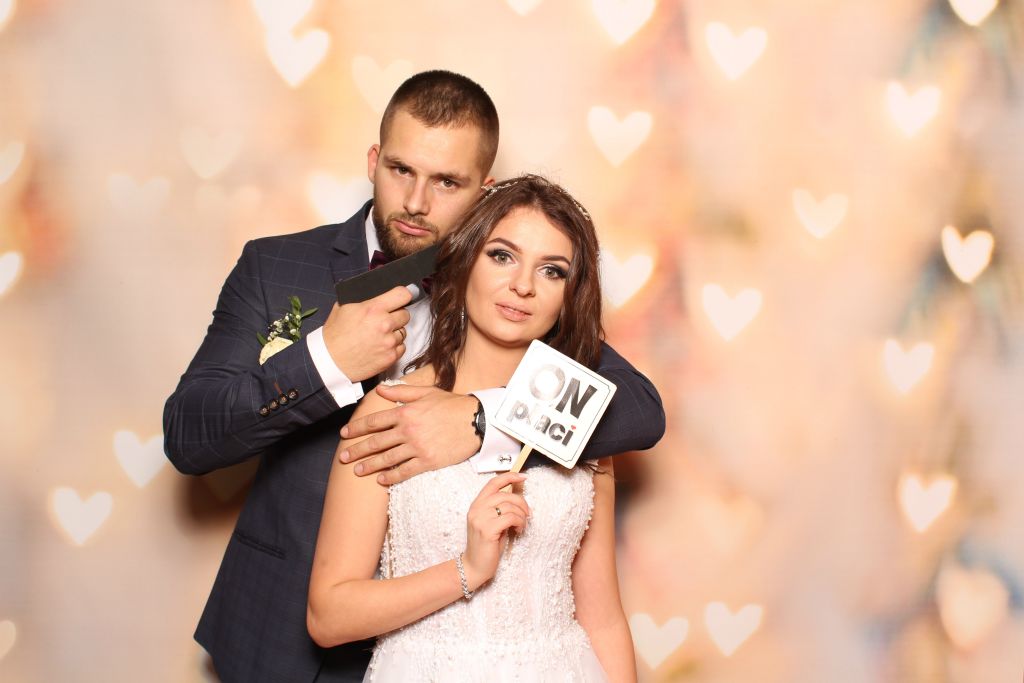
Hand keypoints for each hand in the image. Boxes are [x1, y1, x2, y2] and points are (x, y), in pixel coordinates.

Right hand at [322, 286, 411, 381]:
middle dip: (396, 316)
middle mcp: (384, 324)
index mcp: (373, 309)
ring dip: (394, 333)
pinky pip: (401, 347)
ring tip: (378, 337)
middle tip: (384, 321)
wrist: (330, 362)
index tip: (401, 298)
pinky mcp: (391, 357)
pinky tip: (380, 347)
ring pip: (403, 332)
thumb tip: (376, 294)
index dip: (403, 295)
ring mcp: (389, 342)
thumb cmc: (335, 335)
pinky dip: (393, 347)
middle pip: (405, 314)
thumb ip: (363, 300)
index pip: (403, 294)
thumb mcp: (343, 308)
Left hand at [338, 385, 480, 484]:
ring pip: (387, 458)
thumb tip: (380, 389)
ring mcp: (418, 447)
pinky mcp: (428, 461)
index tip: (345, 434)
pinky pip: (405, 471)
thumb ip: (401, 392)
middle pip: (376, 442)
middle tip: (343, 457)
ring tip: (357, 471)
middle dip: (357, 450)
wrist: (476, 420)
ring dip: (370, 465)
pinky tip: (381, 481)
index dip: (357, 428)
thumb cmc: (452, 404)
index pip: (375, 422)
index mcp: (406, 412)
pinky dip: (392, 477)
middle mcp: (408, 430)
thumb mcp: (426, 392)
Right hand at [462, 472, 528, 589]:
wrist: (475, 566)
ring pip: (510, 507)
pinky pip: (511, 518)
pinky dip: (520, 523)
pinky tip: (519, 530)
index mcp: (476, 505)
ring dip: (522, 516)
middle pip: (505, 495)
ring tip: (522, 525)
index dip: (509, 477)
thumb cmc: (486, 545)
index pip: (492, 483)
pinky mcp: (487, 530)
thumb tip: (518, 498)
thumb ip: (500, 509)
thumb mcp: (492, 522)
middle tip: (528, 514)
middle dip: (522, 503)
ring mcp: (480, 519)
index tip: (523, 477)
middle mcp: (476, 509)